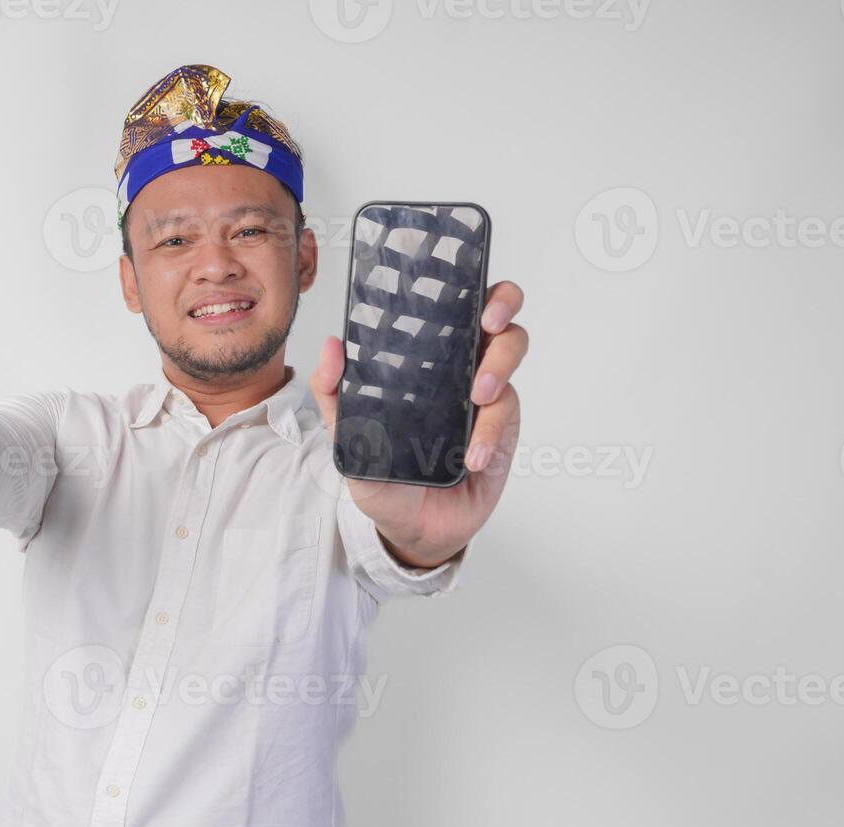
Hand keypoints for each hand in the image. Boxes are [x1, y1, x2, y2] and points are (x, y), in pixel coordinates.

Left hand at [310, 281, 527, 567]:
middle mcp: (457, 366)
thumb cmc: (382, 476)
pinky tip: (473, 455)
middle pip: (496, 313)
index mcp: (421, 358)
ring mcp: (484, 393)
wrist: (411, 529)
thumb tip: (331, 347)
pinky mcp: (503, 426)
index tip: (458, 281)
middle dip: (500, 304)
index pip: (447, 306)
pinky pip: (508, 412)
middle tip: (487, 324)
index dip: (462, 283)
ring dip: (500, 365)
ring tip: (478, 395)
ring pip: (512, 350)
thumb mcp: (347, 437)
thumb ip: (334, 395)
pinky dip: (492, 431)